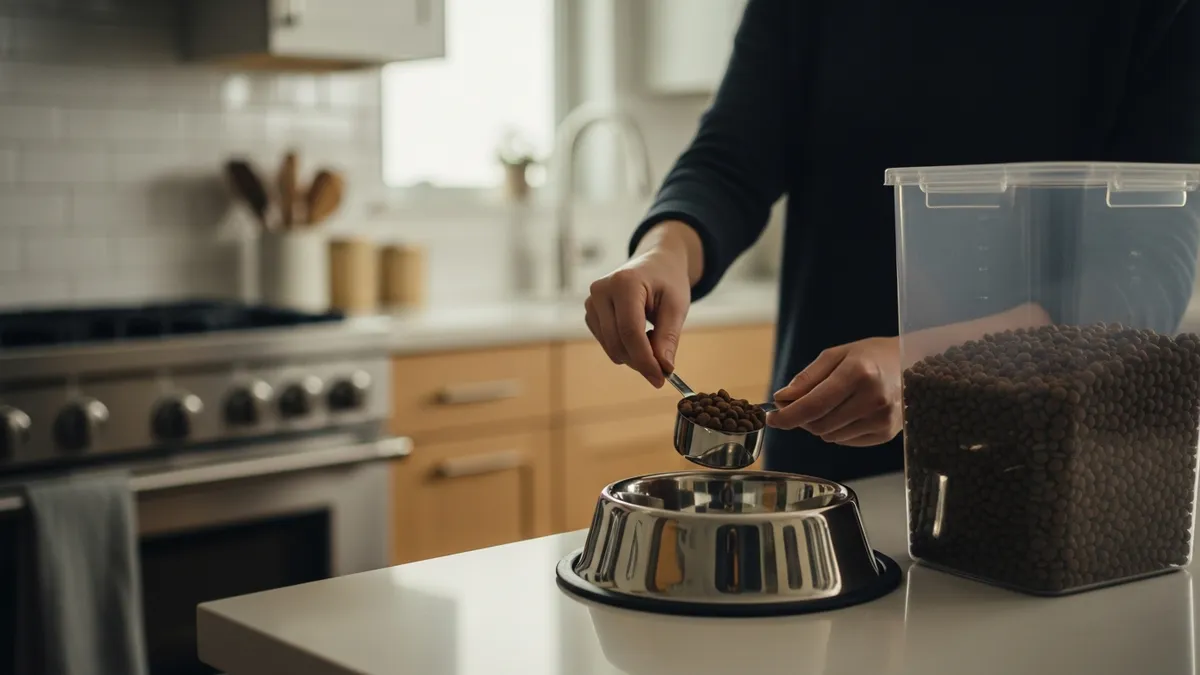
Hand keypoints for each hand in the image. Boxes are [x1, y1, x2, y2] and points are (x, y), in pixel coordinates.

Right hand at [584, 222, 700, 387]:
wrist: (655, 262)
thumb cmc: (668, 281)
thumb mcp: (677, 305)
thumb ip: (669, 336)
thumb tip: (663, 367)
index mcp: (624, 283)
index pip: (630, 331)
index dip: (645, 360)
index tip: (661, 378)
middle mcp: (601, 291)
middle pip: (618, 343)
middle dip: (641, 362)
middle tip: (664, 368)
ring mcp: (591, 302)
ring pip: (611, 347)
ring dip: (634, 355)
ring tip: (654, 339)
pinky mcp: (590, 313)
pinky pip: (606, 343)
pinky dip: (625, 348)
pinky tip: (639, 335)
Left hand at [766, 337, 902, 446]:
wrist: (913, 363)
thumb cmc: (871, 356)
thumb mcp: (836, 355)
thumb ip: (807, 378)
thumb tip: (782, 398)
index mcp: (858, 373)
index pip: (813, 405)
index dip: (787, 415)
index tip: (772, 417)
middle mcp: (873, 399)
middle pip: (819, 424)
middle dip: (801, 418)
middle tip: (799, 405)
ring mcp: (882, 419)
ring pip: (830, 436)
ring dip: (820, 424)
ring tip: (831, 404)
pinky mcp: (887, 433)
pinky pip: (846, 440)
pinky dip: (838, 430)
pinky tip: (848, 412)